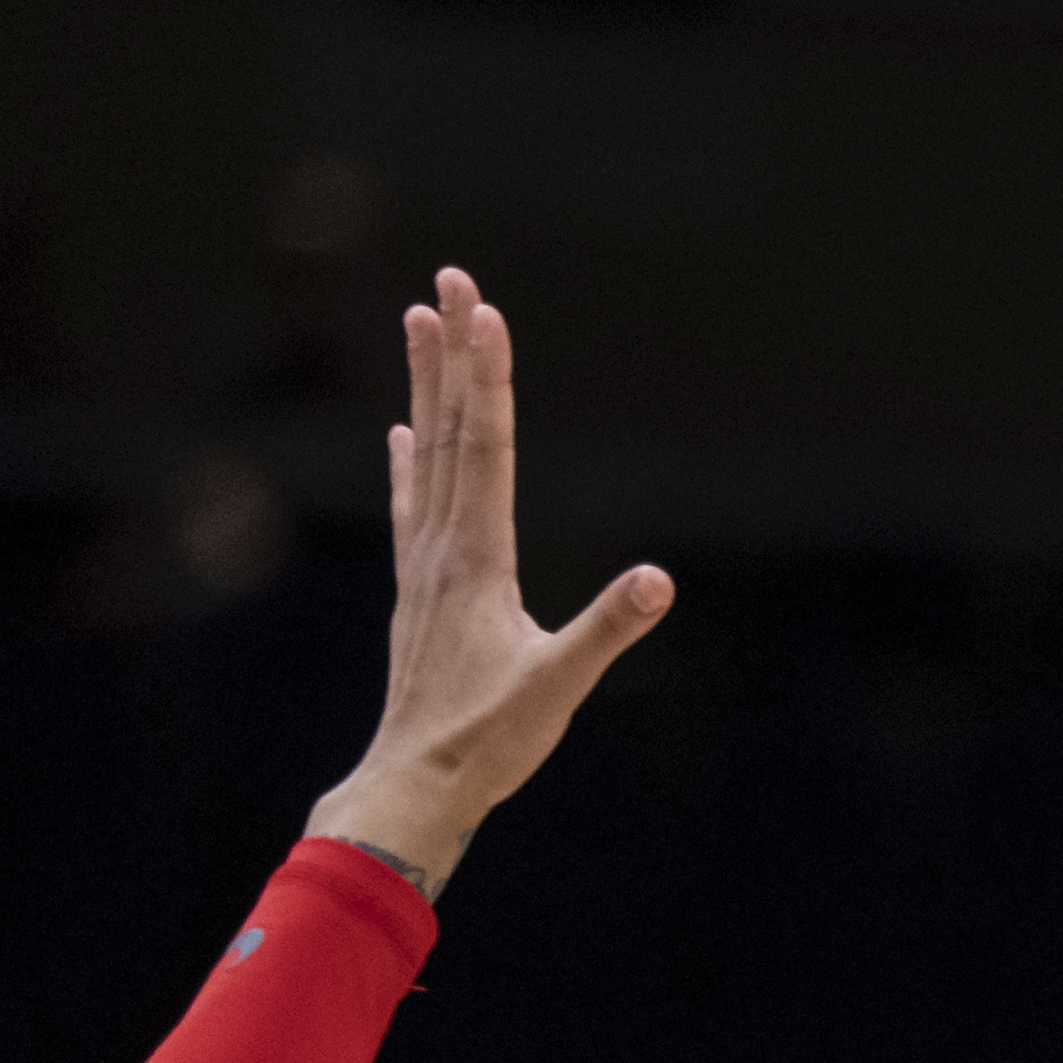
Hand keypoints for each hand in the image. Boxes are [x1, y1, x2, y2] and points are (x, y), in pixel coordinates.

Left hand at [304, 267, 673, 891]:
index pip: (486, 447)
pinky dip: (409, 460)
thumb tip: (659, 580)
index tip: (485, 312)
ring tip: (419, 322)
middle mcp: (443, 546)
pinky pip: (412, 504)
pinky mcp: (418, 591)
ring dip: (427, 385)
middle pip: (451, 428)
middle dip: (453, 352)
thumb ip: (607, 629)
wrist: (414, 783)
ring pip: (426, 452)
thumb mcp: (559, 687)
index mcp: (478, 559)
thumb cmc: (488, 740)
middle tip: (452, 280)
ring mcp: (424, 565)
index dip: (488, 376)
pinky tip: (402, 435)